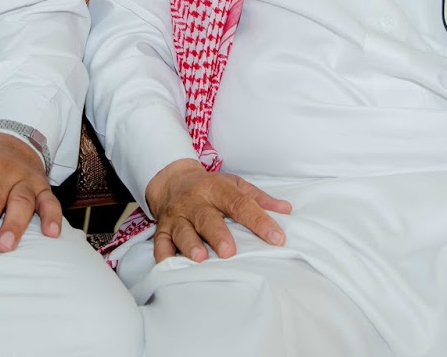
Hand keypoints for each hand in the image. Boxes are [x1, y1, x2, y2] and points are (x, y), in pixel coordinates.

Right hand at [142, 158, 290, 263]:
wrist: (172, 180)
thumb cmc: (209, 187)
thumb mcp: (235, 184)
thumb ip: (259, 198)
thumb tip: (286, 209)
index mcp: (217, 189)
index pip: (240, 204)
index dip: (259, 221)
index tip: (276, 237)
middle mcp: (195, 202)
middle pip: (207, 217)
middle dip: (217, 234)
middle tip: (229, 251)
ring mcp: (177, 217)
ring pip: (182, 231)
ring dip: (190, 244)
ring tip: (200, 258)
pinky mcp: (162, 230)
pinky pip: (160, 244)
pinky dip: (163, 256)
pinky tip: (170, 267)